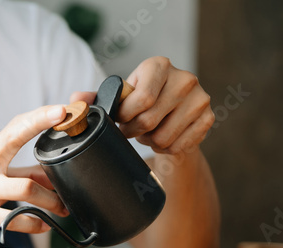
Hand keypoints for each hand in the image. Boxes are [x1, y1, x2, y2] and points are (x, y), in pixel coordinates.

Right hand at [0, 105, 69, 247]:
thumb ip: (24, 174)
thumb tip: (54, 176)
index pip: (15, 127)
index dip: (39, 117)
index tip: (61, 108)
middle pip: (13, 140)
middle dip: (38, 125)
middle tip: (64, 118)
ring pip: (24, 189)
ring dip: (49, 200)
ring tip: (63, 209)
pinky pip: (11, 220)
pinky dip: (31, 224)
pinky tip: (42, 226)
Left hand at [71, 57, 212, 155]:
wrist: (173, 114)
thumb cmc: (141, 103)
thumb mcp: (121, 97)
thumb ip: (97, 98)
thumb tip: (74, 101)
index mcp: (159, 65)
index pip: (141, 99)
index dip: (124, 118)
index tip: (120, 121)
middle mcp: (184, 78)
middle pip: (149, 121)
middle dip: (134, 132)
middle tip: (132, 130)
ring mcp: (200, 98)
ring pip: (163, 137)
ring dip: (150, 141)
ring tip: (150, 132)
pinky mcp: (208, 118)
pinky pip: (178, 146)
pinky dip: (166, 148)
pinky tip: (165, 137)